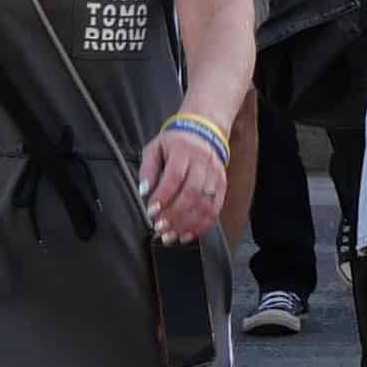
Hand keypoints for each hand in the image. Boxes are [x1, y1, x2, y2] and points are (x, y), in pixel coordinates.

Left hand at [136, 115, 225, 242]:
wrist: (204, 130)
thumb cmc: (176, 142)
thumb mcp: (155, 148)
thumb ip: (147, 169)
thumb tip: (144, 191)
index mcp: (184, 151)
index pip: (175, 176)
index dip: (164, 196)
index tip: (152, 210)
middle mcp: (202, 163)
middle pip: (192, 192)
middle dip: (174, 214)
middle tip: (160, 227)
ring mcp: (215, 175)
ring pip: (205, 204)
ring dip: (187, 224)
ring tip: (171, 236)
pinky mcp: (222, 186)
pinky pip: (215, 210)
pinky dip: (201, 226)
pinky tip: (187, 235)